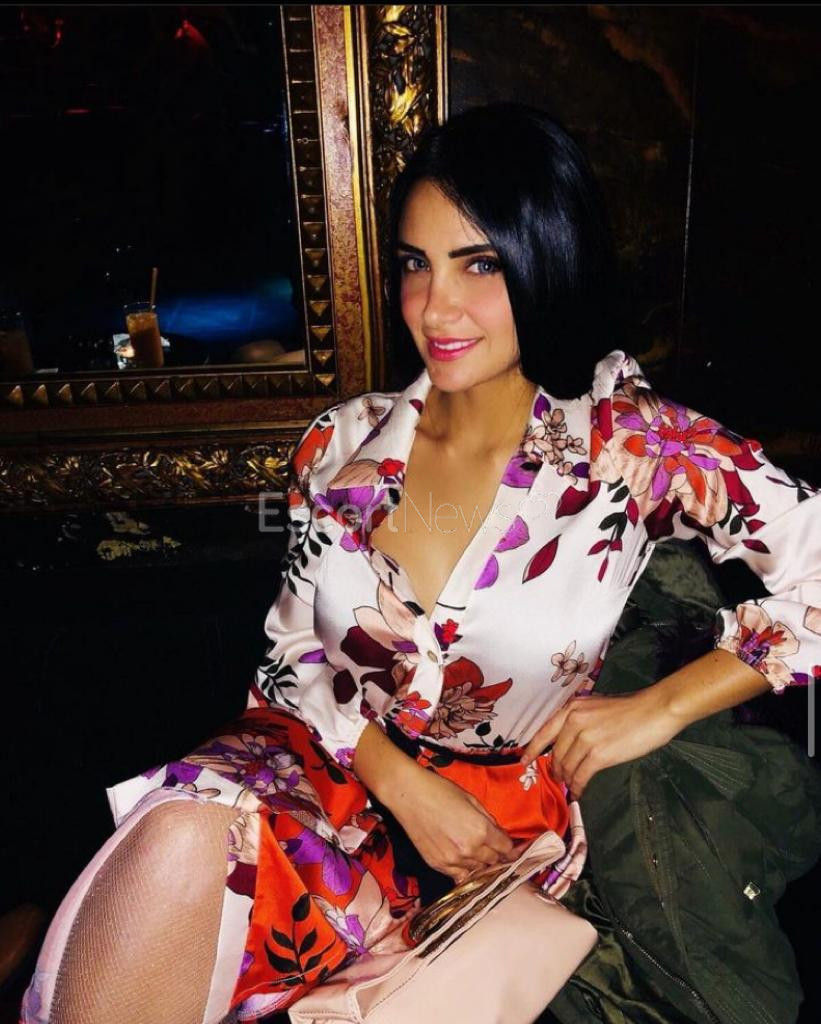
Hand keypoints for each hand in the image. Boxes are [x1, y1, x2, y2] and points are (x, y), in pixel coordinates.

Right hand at [391, 768, 515, 882]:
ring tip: (478, 854)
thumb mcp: (471, 799)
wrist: (407, 795)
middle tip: (494, 849)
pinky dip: (464, 871)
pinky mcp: (437, 865)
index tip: (510, 847)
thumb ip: (487, 819)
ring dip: (481, 863)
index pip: (506, 849)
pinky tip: (464, 862)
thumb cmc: (439, 790)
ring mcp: (452, 860)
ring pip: (478, 870)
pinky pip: (459, 876)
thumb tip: (498, 833)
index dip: (510, 848)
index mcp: (481, 830)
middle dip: (497, 855)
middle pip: (494, 861)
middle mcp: (470, 849)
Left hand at [519, 687, 683, 799]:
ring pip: (567, 766)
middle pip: (556, 753)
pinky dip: (578, 786)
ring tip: (570, 785)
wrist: (655, 710)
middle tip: (557, 778)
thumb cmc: (630, 708)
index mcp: (571, 708)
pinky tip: (580, 791)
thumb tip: (569, 741)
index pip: (544, 732)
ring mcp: (585, 738)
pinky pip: (581, 775)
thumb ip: (579, 720)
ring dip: (568, 779)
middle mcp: (573, 721)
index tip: (524, 761)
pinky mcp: (599, 754)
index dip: (532, 749)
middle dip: (555, 768)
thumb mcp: (596, 706)